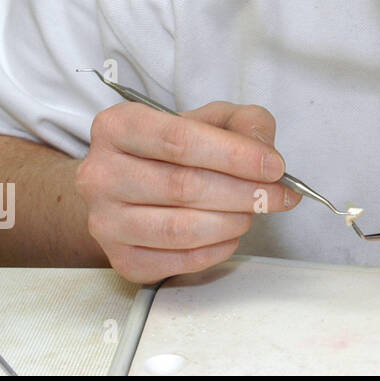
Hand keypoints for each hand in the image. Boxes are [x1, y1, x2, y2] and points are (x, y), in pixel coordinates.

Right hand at [76, 100, 299, 283]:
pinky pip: (178, 261)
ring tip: (253, 211)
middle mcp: (100, 174)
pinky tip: (231, 234)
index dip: (234, 155)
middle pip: (183, 186)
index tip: (274, 166)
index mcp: (118, 126)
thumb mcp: (213, 119)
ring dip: (232, 222)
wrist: (130, 187)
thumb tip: (264, 153)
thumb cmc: (176, 149)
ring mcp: (105, 221)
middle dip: (244, 192)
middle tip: (279, 195)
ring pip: (181, 228)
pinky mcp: (121, 259)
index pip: (179, 140)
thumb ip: (245, 124)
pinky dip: (217, 250)